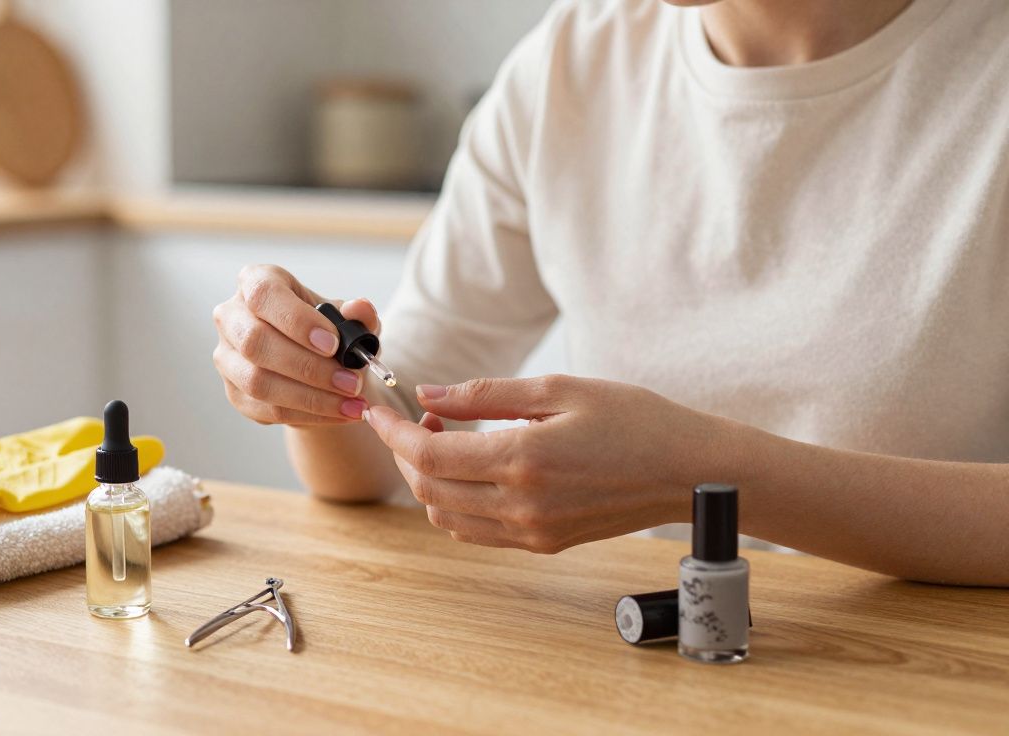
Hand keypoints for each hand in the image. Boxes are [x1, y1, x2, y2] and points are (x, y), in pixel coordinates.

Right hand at [213, 264, 377, 425]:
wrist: (317, 367)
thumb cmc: (328, 332)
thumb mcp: (349, 318)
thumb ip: (359, 314)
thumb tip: (361, 309)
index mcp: (257, 282)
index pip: (264, 294)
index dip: (296, 320)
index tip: (333, 344)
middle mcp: (232, 316)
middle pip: (255, 342)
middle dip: (308, 367)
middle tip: (351, 382)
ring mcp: (227, 357)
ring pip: (257, 381)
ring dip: (310, 397)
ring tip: (351, 402)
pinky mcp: (235, 393)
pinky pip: (266, 409)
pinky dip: (308, 415)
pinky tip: (338, 413)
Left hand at [364, 375, 739, 552]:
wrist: (690, 472)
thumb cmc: (635, 420)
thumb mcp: (559, 389)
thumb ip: (487, 394)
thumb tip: (430, 393)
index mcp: (521, 460)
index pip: (429, 454)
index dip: (393, 433)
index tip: (377, 411)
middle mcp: (519, 505)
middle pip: (428, 488)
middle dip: (405, 453)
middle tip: (416, 418)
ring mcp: (530, 531)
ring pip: (446, 515)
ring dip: (428, 479)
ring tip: (448, 438)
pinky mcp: (543, 543)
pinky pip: (475, 530)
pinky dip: (455, 502)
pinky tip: (471, 469)